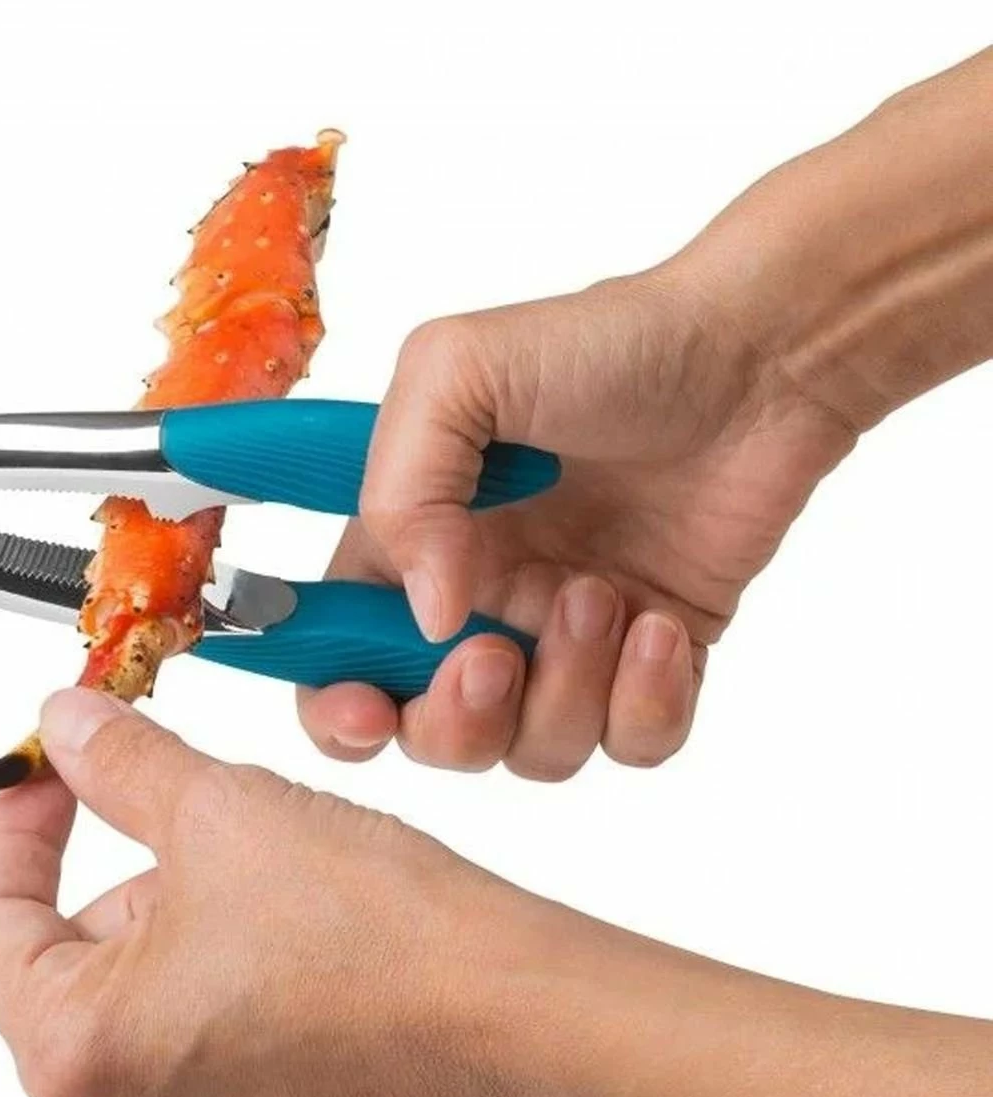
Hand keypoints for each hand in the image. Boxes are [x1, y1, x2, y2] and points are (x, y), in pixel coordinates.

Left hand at [0, 690, 992, 1096]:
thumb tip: (68, 725)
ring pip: (136, 990)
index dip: (13, 825)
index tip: (47, 771)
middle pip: (66, 961)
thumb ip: (119, 762)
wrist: (506, 1001)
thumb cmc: (383, 935)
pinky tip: (282, 913)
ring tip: (252, 855)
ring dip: (172, 909)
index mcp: (84, 1055)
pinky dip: (214, 957)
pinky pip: (192, 1024)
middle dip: (113, 864)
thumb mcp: (222, 809)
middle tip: (163, 795)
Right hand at [298, 272, 857, 776]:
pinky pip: (632, 744)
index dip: (338, 708)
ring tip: (603, 594)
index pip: (340, 657)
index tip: (367, 711)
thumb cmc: (605, 346)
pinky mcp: (654, 659)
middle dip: (456, 721)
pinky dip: (644, 705)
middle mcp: (483, 602)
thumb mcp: (459, 373)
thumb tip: (429, 619)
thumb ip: (404, 493)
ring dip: (565, 690)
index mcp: (416, 543)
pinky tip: (661, 625)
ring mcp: (568, 638)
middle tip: (495, 655)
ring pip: (535, 750)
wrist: (757, 358)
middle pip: (432, 733)